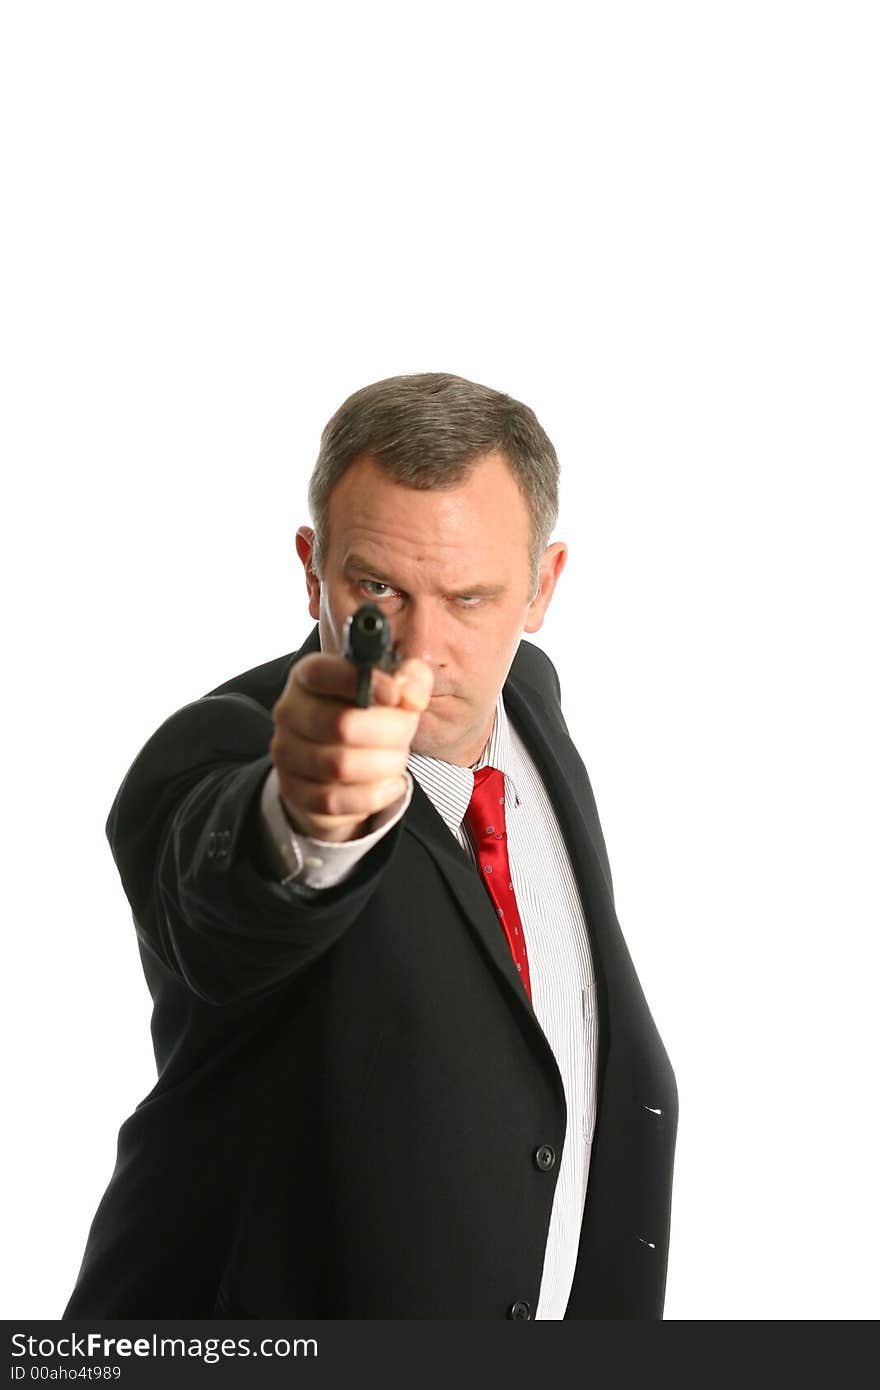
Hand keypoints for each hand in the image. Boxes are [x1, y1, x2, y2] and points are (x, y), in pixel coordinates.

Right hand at [269, 652, 433, 842]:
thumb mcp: (395, 689)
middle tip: (405, 734)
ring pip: (340, 766)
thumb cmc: (367, 718)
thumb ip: (411, 678)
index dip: (364, 682)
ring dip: (383, 765)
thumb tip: (410, 695)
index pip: (323, 672)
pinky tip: (390, 785)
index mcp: (309, 677)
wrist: (342, 766)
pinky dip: (372, 795)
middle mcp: (290, 711)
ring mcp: (286, 753)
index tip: (396, 696)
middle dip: (389, 733)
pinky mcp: (293, 790)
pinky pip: (334, 800)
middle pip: (342, 724)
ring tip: (396, 759)